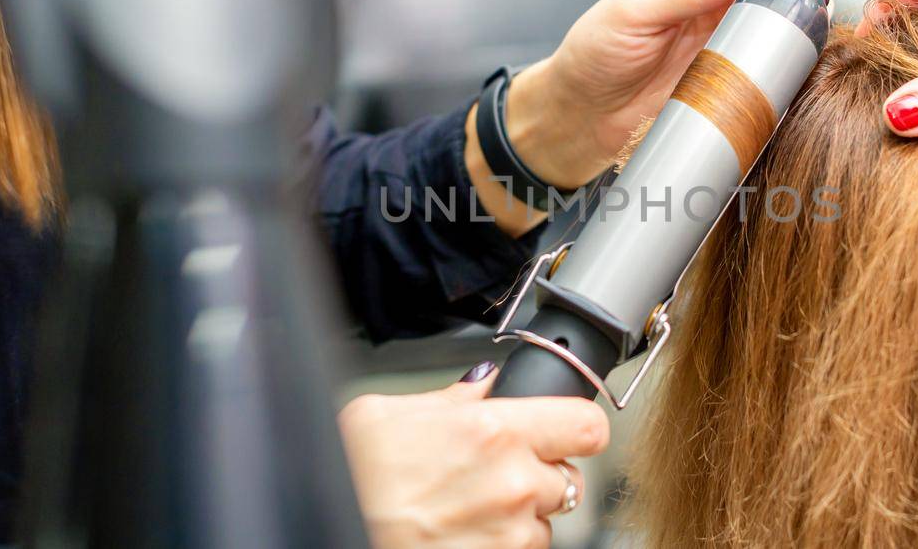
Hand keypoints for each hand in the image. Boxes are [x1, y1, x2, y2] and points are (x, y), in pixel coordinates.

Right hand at [339, 363, 608, 548]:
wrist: (330, 529)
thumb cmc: (350, 478)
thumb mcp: (384, 413)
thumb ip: (449, 398)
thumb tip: (480, 385)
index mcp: (493, 431)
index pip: (587, 424)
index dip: (576, 425)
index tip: (564, 428)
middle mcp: (512, 485)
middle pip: (569, 476)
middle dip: (539, 473)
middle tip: (494, 473)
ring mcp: (509, 535)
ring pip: (545, 521)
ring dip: (519, 515)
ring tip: (467, 508)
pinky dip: (500, 544)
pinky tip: (461, 532)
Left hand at [466, 0, 815, 234]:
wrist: (581, 116)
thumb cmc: (594, 55)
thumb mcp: (636, 12)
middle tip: (818, 4)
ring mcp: (717, 37)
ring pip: (768, 23)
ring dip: (792, 26)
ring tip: (816, 31)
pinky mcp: (722, 74)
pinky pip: (759, 62)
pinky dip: (779, 61)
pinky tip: (797, 61)